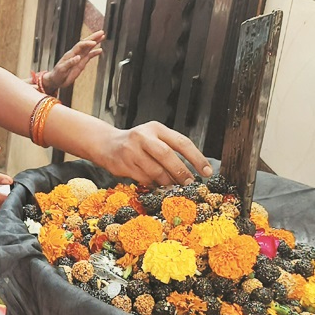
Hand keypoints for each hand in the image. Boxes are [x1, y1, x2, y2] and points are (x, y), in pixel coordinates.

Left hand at [42, 31, 104, 92]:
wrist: (55, 80)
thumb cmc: (56, 75)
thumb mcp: (62, 70)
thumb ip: (69, 63)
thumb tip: (78, 57)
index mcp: (70, 55)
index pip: (80, 45)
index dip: (87, 43)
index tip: (94, 43)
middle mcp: (75, 54)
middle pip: (85, 43)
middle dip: (93, 37)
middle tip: (101, 32)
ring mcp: (79, 58)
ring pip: (88, 48)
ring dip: (95, 42)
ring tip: (102, 37)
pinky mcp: (81, 63)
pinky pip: (89, 56)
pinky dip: (94, 52)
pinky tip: (100, 50)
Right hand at [95, 121, 212, 186]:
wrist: (106, 144)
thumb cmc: (136, 143)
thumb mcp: (154, 138)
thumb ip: (170, 149)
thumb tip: (192, 171)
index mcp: (156, 128)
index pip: (182, 142)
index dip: (197, 158)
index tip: (208, 172)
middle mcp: (143, 137)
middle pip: (167, 155)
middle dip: (181, 172)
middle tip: (190, 183)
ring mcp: (131, 150)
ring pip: (156, 171)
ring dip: (167, 182)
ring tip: (172, 186)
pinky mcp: (123, 164)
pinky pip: (145, 179)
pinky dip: (154, 184)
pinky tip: (156, 185)